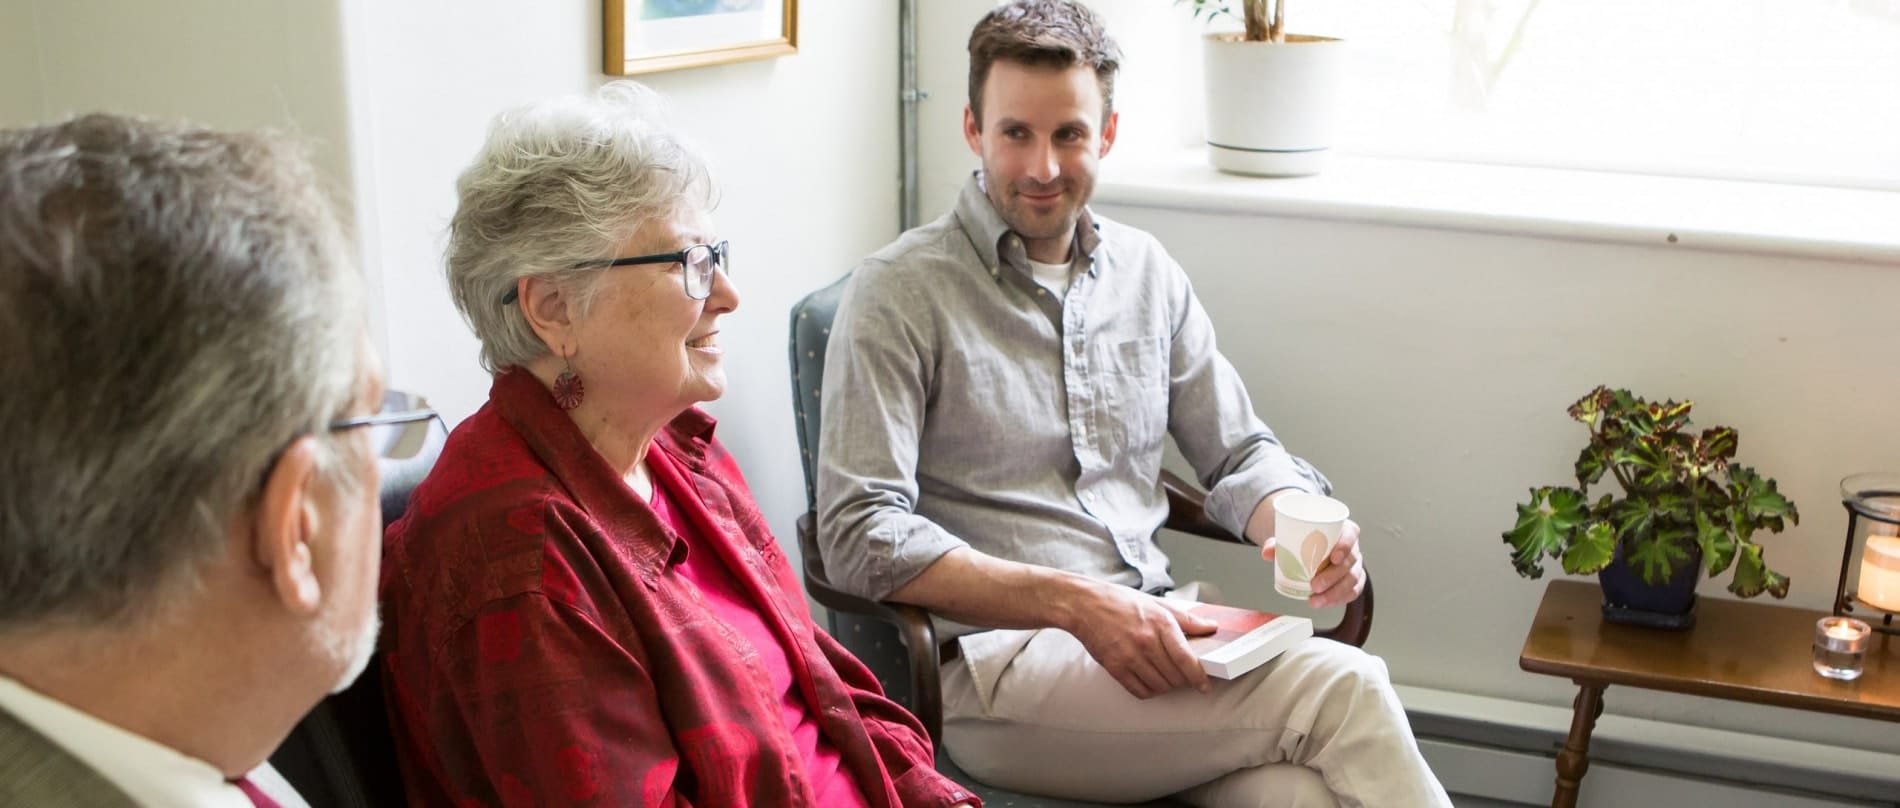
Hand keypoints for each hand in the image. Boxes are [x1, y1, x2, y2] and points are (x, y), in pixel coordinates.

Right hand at [1064, 582, 1218, 698]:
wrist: (1085, 605)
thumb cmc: (1121, 602)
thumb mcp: (1157, 604)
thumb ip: (1186, 619)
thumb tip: (1211, 627)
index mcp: (1160, 623)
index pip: (1186, 659)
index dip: (1198, 677)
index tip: (1204, 686)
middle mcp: (1146, 642)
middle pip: (1175, 676)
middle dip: (1183, 680)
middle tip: (1182, 675)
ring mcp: (1129, 656)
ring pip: (1159, 686)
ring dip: (1167, 686)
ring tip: (1165, 676)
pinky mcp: (1115, 667)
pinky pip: (1140, 691)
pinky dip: (1149, 691)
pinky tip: (1150, 681)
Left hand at [1262, 518, 1365, 608]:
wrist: (1309, 545)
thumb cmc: (1305, 538)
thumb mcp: (1290, 535)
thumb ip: (1277, 543)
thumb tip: (1267, 553)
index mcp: (1343, 530)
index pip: (1351, 534)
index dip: (1345, 546)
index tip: (1333, 557)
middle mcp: (1353, 547)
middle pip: (1350, 562)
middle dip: (1333, 576)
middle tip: (1314, 585)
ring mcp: (1355, 565)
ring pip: (1352, 580)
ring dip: (1334, 593)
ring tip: (1315, 600)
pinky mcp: (1354, 580)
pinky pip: (1353, 591)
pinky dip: (1340, 599)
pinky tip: (1325, 603)